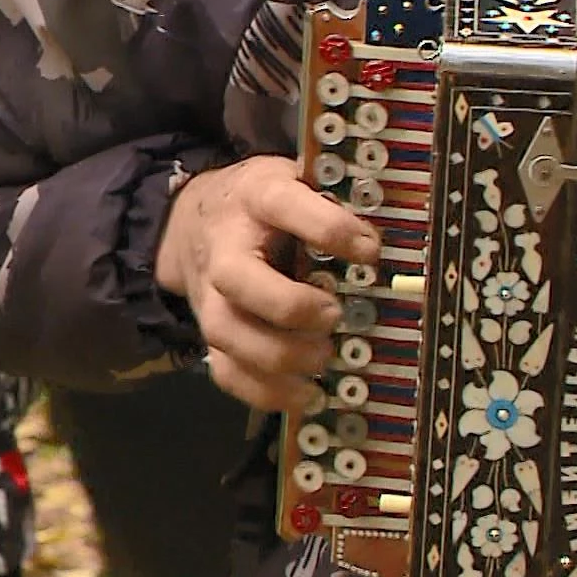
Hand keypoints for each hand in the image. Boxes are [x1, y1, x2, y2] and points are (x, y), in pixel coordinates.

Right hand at [156, 156, 378, 412]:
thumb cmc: (264, 206)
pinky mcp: (210, 333)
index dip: (328, 228)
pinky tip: (307, 395)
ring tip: (324, 358)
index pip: (283, 204)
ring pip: (227, 332)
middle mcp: (224, 247)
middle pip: (237, 279)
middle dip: (290, 306)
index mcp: (255, 197)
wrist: (194, 223)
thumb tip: (381, 240)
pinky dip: (266, 391)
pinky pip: (225, 371)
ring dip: (280, 356)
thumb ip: (335, 202)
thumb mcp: (296, 182)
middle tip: (334, 314)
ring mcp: (210, 294)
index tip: (370, 252)